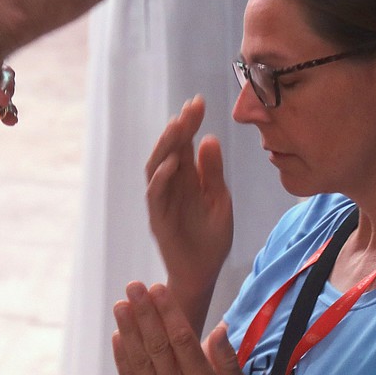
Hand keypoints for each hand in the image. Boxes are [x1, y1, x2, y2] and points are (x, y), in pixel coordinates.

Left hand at [112, 282, 245, 374]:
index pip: (182, 340)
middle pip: (158, 346)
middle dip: (144, 313)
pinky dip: (122, 358)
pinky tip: (118, 335)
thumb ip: (228, 358)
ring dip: (128, 330)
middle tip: (133, 285)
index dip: (168, 312)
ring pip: (140, 362)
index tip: (157, 288)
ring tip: (121, 304)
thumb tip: (220, 326)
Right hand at [145, 97, 232, 315]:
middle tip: (189, 109)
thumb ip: (213, 173)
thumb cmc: (212, 238)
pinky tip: (173, 162)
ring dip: (166, 147)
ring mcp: (162, 200)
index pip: (186, 143)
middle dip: (179, 128)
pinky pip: (155, 194)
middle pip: (170, 150)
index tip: (199, 101)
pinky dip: (162, 177)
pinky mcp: (158, 218)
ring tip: (178, 127)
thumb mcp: (220, 201)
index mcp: (188, 178)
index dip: (191, 122)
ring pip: (157, 167)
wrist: (203, 273)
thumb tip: (210, 138)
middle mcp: (172, 185)